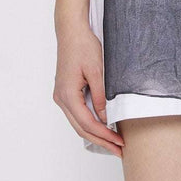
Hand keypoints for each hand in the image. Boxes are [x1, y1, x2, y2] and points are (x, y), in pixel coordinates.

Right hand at [53, 22, 124, 156]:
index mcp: (67, 94)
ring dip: (95, 133)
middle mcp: (61, 98)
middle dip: (101, 140)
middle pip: (81, 128)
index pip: (87, 123)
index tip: (119, 142)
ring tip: (113, 142)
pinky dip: (90, 122)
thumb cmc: (83, 46)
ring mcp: (61, 96)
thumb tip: (106, 117)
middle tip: (118, 150)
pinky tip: (102, 126)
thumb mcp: (97, 70)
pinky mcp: (65, 91)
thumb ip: (101, 96)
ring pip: (78, 122)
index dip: (104, 135)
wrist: (71, 30)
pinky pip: (77, 113)